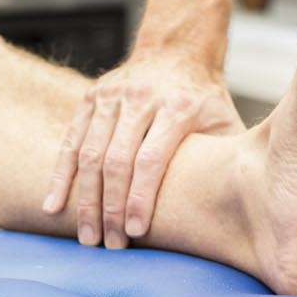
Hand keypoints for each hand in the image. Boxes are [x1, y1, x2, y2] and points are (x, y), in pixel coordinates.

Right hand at [43, 55, 243, 247]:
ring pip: (88, 153)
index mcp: (177, 106)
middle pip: (115, 160)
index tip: (136, 232)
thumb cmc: (205, 98)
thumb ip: (227, 157)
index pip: (150, 159)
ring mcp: (112, 96)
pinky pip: (71, 141)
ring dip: (85, 200)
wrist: (176, 50)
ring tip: (87, 237)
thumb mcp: (225, 122)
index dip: (141, 197)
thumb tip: (242, 207)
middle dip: (110, 208)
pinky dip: (61, 176)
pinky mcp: (91, 97)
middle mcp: (141, 98)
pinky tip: (53, 206)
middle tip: (109, 246)